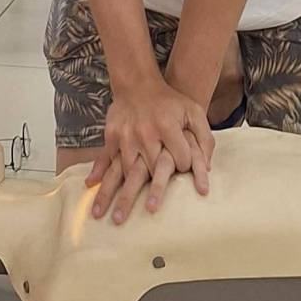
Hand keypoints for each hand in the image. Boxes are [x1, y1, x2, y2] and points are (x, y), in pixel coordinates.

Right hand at [89, 75, 213, 224]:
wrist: (138, 84)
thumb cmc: (170, 102)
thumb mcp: (194, 112)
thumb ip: (205, 139)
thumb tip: (208, 169)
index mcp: (168, 127)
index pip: (180, 159)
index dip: (185, 167)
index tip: (184, 170)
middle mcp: (146, 134)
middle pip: (151, 171)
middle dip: (152, 193)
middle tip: (149, 214)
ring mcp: (126, 136)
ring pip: (125, 171)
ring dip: (118, 194)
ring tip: (113, 216)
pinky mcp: (112, 136)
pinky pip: (106, 159)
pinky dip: (99, 174)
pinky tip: (92, 187)